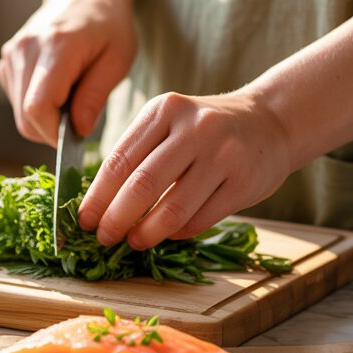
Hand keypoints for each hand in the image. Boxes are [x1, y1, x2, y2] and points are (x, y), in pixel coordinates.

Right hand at [0, 0, 135, 144]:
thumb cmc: (108, 24)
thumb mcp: (118, 58)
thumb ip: (96, 95)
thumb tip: (78, 130)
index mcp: (56, 47)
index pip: (37, 107)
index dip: (54, 133)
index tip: (77, 137)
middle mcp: (26, 50)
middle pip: (25, 116)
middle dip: (52, 130)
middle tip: (80, 119)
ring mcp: (12, 54)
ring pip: (19, 112)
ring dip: (45, 118)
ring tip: (72, 95)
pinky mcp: (7, 59)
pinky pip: (16, 99)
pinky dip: (36, 105)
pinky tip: (56, 87)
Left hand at [77, 91, 293, 248]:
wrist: (270, 122)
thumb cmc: (205, 130)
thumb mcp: (169, 123)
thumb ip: (138, 154)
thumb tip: (99, 204)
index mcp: (164, 110)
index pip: (119, 160)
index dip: (97, 196)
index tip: (83, 220)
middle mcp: (194, 128)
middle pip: (142, 184)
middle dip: (116, 218)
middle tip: (103, 237)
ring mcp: (223, 155)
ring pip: (174, 207)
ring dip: (147, 233)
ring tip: (133, 242)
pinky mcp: (245, 182)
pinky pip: (201, 218)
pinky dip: (178, 232)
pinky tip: (168, 234)